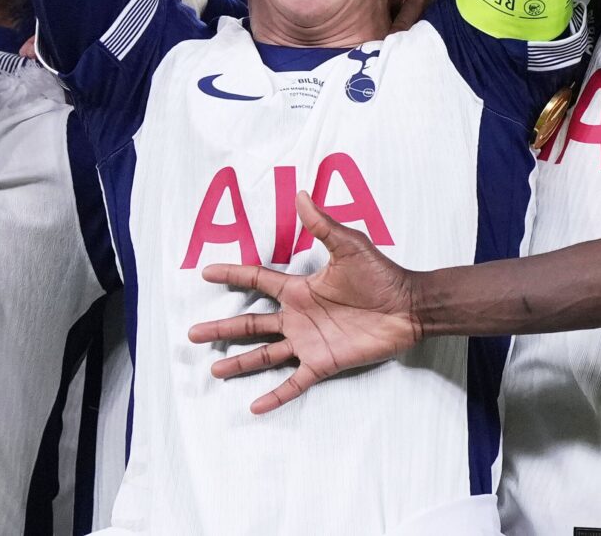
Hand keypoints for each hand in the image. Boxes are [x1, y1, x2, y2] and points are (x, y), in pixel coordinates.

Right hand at [186, 193, 425, 413]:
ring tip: (214, 371)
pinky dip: (275, 395)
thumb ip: (322, 224)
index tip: (206, 273)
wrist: (408, 307)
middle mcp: (298, 316)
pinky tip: (255, 406)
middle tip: (193, 334)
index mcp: (300, 288)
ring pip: (265, 354)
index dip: (232, 275)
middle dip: (222, 329)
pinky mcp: (324, 363)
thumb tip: (302, 193)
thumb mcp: (349, 245)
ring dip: (239, 363)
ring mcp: (308, 342)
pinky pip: (294, 382)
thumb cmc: (381, 274)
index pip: (257, 281)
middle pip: (251, 324)